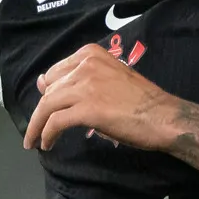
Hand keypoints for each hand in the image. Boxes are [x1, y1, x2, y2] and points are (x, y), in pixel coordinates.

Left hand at [24, 45, 182, 154]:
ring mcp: (86, 86)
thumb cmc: (144, 101)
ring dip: (37, 126)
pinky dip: (46, 134)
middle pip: (49, 89)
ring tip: (34, 141)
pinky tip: (46, 144)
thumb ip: (82, 79)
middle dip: (41, 110)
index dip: (48, 92)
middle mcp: (85, 65)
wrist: (164, 117)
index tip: (46, 108)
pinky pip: (56, 122)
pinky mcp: (87, 109)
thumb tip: (43, 83)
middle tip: (38, 128)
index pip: (56, 72)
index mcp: (91, 54)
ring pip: (47, 105)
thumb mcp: (110, 79)